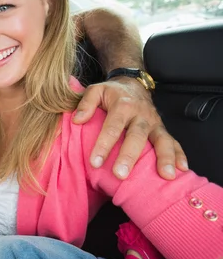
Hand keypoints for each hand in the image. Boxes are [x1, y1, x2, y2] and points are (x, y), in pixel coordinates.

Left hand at [73, 77, 188, 179]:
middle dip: (129, 156)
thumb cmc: (112, 93)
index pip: (112, 126)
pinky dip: (179, 155)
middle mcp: (141, 114)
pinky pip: (173, 142)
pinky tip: (182, 170)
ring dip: (164, 157)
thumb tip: (77, 120)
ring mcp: (154, 123)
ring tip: (165, 175)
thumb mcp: (96, 90)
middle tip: (120, 174)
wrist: (133, 84)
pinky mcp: (162, 129)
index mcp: (122, 105)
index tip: (95, 162)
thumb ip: (86, 103)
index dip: (103, 145)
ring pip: (161, 140)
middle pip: (136, 136)